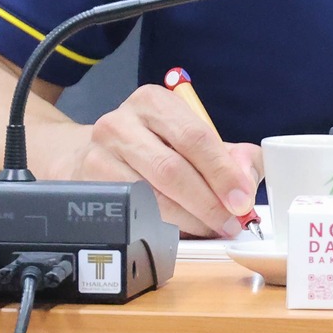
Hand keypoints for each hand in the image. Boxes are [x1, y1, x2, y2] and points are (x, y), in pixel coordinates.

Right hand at [58, 84, 262, 237]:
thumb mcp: (192, 136)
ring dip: (187, 220)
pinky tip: (178, 231)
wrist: (98, 153)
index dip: (223, 172)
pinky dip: (160, 227)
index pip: (195, 136)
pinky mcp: (86, 185)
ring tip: (209, 228)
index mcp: (153, 101)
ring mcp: (99, 154)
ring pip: (150, 197)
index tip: (242, 200)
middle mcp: (121, 122)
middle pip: (172, 169)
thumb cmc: (155, 145)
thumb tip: (246, 181)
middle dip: (207, 202)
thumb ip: (232, 155)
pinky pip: (131, 213)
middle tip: (230, 222)